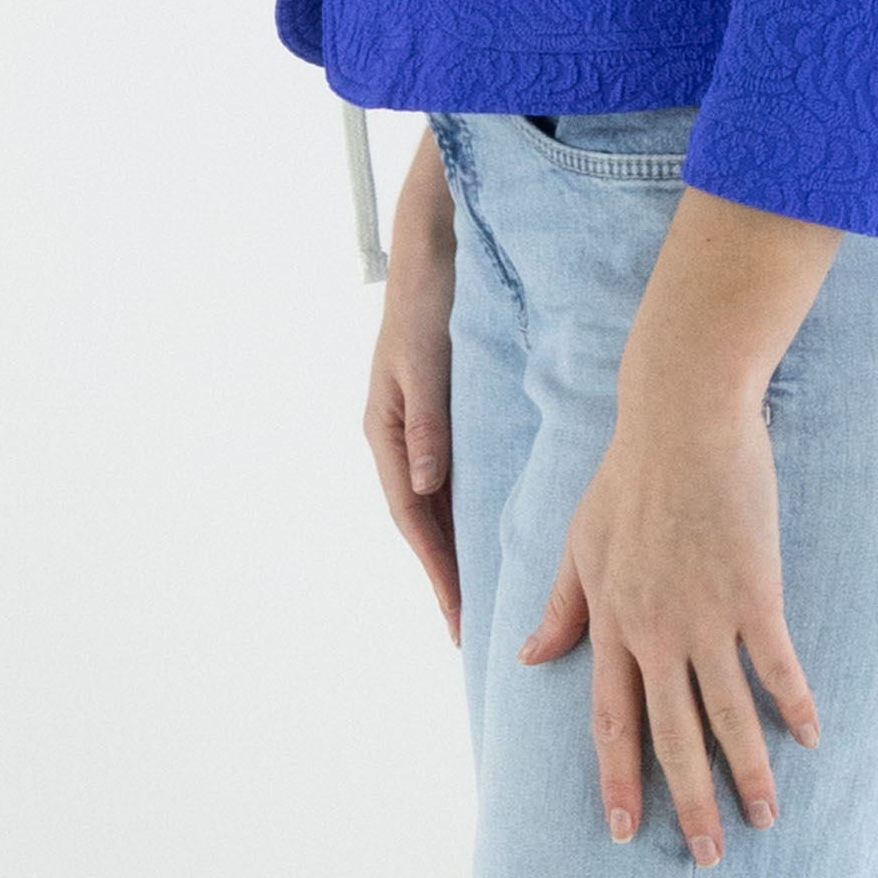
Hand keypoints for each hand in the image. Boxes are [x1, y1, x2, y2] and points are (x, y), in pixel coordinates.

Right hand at [363, 131, 460, 642]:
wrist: (432, 247)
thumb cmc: (426, 303)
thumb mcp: (424, 363)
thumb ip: (426, 423)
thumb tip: (424, 489)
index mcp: (386, 432)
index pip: (411, 519)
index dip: (435, 572)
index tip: (458, 620)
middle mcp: (399, 437)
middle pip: (422, 521)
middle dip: (444, 575)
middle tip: (472, 631)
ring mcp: (419, 425)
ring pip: (437, 502)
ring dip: (454, 547)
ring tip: (482, 595)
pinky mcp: (442, 410)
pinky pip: (452, 474)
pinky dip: (466, 508)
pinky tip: (490, 527)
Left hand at [518, 186, 835, 861]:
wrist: (683, 413)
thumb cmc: (630, 469)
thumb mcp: (581, 537)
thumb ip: (561, 604)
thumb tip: (531, 657)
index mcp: (612, 617)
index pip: (611, 717)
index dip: (618, 778)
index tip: (625, 830)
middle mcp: (655, 627)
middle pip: (672, 733)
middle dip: (689, 802)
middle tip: (707, 855)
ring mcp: (706, 612)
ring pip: (727, 714)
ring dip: (747, 773)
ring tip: (766, 816)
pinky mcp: (754, 589)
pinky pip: (776, 664)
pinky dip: (793, 704)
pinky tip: (810, 736)